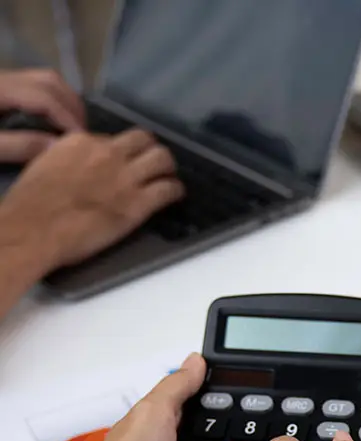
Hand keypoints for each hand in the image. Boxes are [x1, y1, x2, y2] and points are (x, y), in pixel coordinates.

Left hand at [0, 68, 84, 161]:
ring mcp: (5, 78)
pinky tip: (56, 119)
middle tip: (81, 134)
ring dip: (66, 101)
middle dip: (72, 107)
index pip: (45, 97)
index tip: (83, 140)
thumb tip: (58, 146)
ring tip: (72, 127)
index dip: (68, 118)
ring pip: (46, 80)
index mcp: (0, 89)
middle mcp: (5, 77)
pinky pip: (37, 84)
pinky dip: (55, 99)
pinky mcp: (4, 85)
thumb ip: (20, 146)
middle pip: (50, 82)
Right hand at [0, 129, 182, 273]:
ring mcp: (126, 177)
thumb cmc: (31, 203)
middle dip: (149, 150)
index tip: (120, 163)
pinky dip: (176, 191)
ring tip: (167, 177)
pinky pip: (169, 189)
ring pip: (162, 158)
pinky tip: (175, 195)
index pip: (112, 138)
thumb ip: (68, 157)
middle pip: (143, 139)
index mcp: (80, 141)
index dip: (119, 152)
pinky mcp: (139, 203)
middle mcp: (107, 153)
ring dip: (167, 167)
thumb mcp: (45, 163)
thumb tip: (79, 162)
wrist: (35, 229)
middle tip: (152, 164)